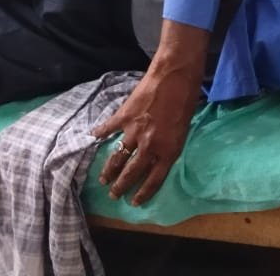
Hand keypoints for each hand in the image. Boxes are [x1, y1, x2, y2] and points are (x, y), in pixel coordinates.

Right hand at [92, 21, 208, 204]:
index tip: (134, 202)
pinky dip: (99, 134)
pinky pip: (108, 129)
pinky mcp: (123, 117)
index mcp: (169, 151)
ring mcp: (134, 132)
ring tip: (103, 179)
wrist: (175, 77)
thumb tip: (158, 154)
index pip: (154, 179)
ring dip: (109, 170)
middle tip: (114, 195)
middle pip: (132, 172)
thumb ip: (170, 145)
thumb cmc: (186, 101)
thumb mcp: (184, 130)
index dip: (143, 193)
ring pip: (117, 157)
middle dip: (121, 186)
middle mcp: (150, 146)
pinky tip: (93, 138)